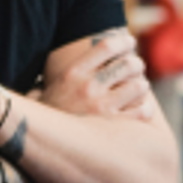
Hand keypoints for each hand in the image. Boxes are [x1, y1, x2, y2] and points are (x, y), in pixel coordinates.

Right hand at [40, 28, 157, 120]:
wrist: (37, 141)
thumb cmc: (44, 115)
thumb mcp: (45, 87)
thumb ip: (59, 70)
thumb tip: (69, 57)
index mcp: (73, 73)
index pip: (107, 46)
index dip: (124, 41)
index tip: (130, 42)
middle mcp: (88, 88)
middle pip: (129, 64)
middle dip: (136, 64)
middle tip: (135, 68)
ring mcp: (102, 108)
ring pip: (140, 86)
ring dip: (141, 86)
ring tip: (137, 89)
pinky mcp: (113, 128)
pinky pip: (142, 111)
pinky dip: (145, 108)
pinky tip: (141, 108)